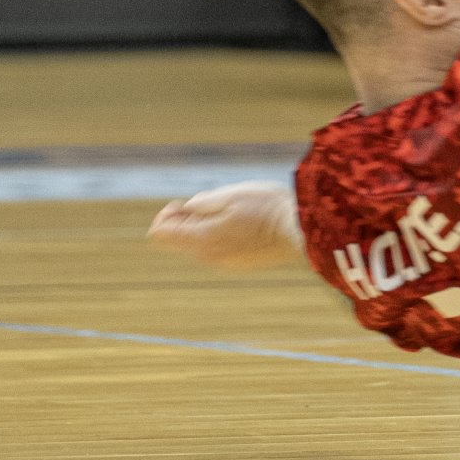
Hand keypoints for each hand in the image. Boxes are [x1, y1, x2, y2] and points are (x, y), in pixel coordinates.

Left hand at [149, 179, 300, 269]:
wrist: (300, 230)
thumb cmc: (266, 207)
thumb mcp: (230, 195)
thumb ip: (201, 204)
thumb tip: (186, 208)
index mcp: (200, 239)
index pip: (160, 232)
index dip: (167, 214)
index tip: (188, 203)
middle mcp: (207, 256)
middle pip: (179, 239)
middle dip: (187, 219)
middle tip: (212, 204)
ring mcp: (224, 262)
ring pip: (199, 244)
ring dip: (206, 226)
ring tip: (232, 212)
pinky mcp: (239, 264)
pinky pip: (218, 249)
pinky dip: (222, 235)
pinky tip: (244, 224)